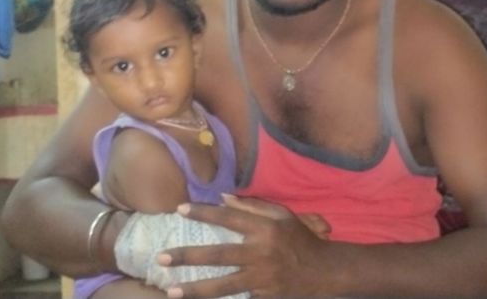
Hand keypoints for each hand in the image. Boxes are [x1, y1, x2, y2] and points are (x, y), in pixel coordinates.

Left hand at [158, 199, 333, 297]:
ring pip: (223, 285)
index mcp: (265, 229)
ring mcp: (261, 278)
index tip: (180, 209)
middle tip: (161, 257)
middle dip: (188, 256)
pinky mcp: (264, 297)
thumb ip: (253, 206)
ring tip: (170, 291)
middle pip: (219, 254)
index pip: (228, 217)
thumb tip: (223, 197)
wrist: (325, 272)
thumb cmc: (300, 239)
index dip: (204, 212)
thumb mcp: (282, 216)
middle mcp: (260, 253)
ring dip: (195, 289)